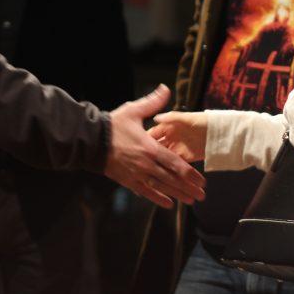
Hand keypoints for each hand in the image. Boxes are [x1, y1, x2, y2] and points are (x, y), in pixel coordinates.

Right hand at [104, 84, 206, 208]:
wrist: (92, 141)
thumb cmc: (113, 125)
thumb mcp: (134, 110)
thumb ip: (152, 102)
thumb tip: (166, 89)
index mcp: (150, 148)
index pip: (175, 163)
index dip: (190, 173)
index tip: (201, 180)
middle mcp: (146, 164)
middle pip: (171, 179)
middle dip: (188, 188)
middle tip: (201, 196)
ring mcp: (137, 174)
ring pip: (161, 187)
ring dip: (177, 195)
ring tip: (190, 201)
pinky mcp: (128, 180)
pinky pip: (145, 192)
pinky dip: (157, 199)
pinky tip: (168, 204)